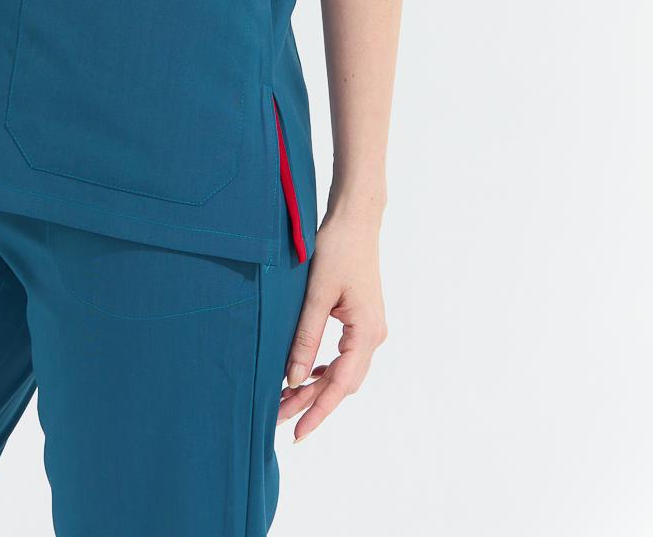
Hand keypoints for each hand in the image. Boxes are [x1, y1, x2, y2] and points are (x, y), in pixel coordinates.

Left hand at [277, 207, 387, 439]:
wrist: (357, 219)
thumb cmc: (337, 249)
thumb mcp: (316, 294)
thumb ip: (305, 338)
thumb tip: (292, 379)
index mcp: (366, 333)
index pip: (340, 385)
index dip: (318, 411)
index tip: (298, 433)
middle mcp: (374, 336)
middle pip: (342, 383)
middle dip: (311, 402)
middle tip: (278, 418)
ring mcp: (370, 328)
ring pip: (343, 371)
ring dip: (317, 387)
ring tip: (286, 400)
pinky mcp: (362, 320)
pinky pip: (345, 356)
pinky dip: (325, 369)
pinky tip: (306, 374)